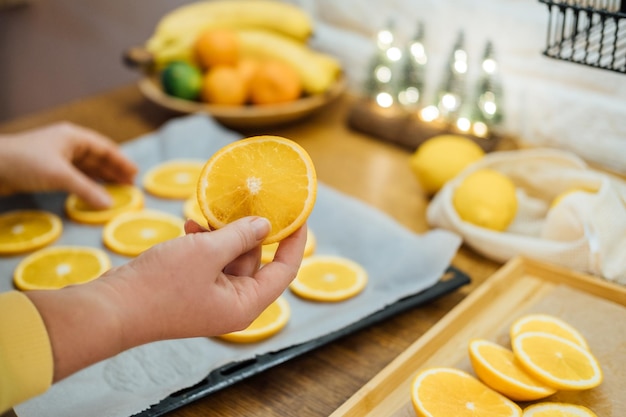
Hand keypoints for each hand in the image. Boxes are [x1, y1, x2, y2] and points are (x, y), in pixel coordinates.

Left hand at [0, 122, 136, 207]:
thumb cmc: (25, 162)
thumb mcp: (60, 176)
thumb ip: (87, 190)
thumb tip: (109, 205)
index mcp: (73, 137)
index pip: (105, 147)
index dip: (121, 160)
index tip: (135, 174)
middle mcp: (67, 144)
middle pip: (97, 157)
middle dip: (113, 171)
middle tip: (129, 186)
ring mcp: (56, 156)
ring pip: (86, 167)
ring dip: (101, 178)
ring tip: (116, 190)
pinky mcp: (46, 168)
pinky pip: (74, 175)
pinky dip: (86, 183)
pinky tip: (92, 192)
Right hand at [27, 217, 307, 381]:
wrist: (112, 308)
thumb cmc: (162, 284)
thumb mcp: (208, 252)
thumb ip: (240, 236)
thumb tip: (265, 225)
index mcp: (245, 304)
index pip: (285, 270)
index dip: (295, 241)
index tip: (299, 215)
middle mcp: (233, 304)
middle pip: (256, 262)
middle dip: (247, 233)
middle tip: (242, 204)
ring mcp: (211, 299)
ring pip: (230, 259)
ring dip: (220, 236)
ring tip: (204, 219)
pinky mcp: (192, 291)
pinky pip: (209, 263)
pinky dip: (204, 245)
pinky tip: (190, 228)